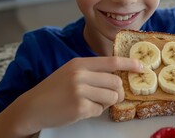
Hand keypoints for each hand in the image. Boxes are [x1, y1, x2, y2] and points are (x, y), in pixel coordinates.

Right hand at [10, 56, 141, 135]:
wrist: (32, 107)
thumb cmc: (54, 89)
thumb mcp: (72, 71)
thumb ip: (93, 71)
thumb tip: (118, 76)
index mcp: (81, 63)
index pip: (112, 61)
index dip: (130, 63)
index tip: (142, 67)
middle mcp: (81, 74)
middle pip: (116, 82)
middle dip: (118, 91)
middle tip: (111, 96)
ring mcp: (80, 91)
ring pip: (112, 97)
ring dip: (106, 102)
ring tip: (92, 102)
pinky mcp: (79, 107)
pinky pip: (100, 110)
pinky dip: (94, 112)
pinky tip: (81, 110)